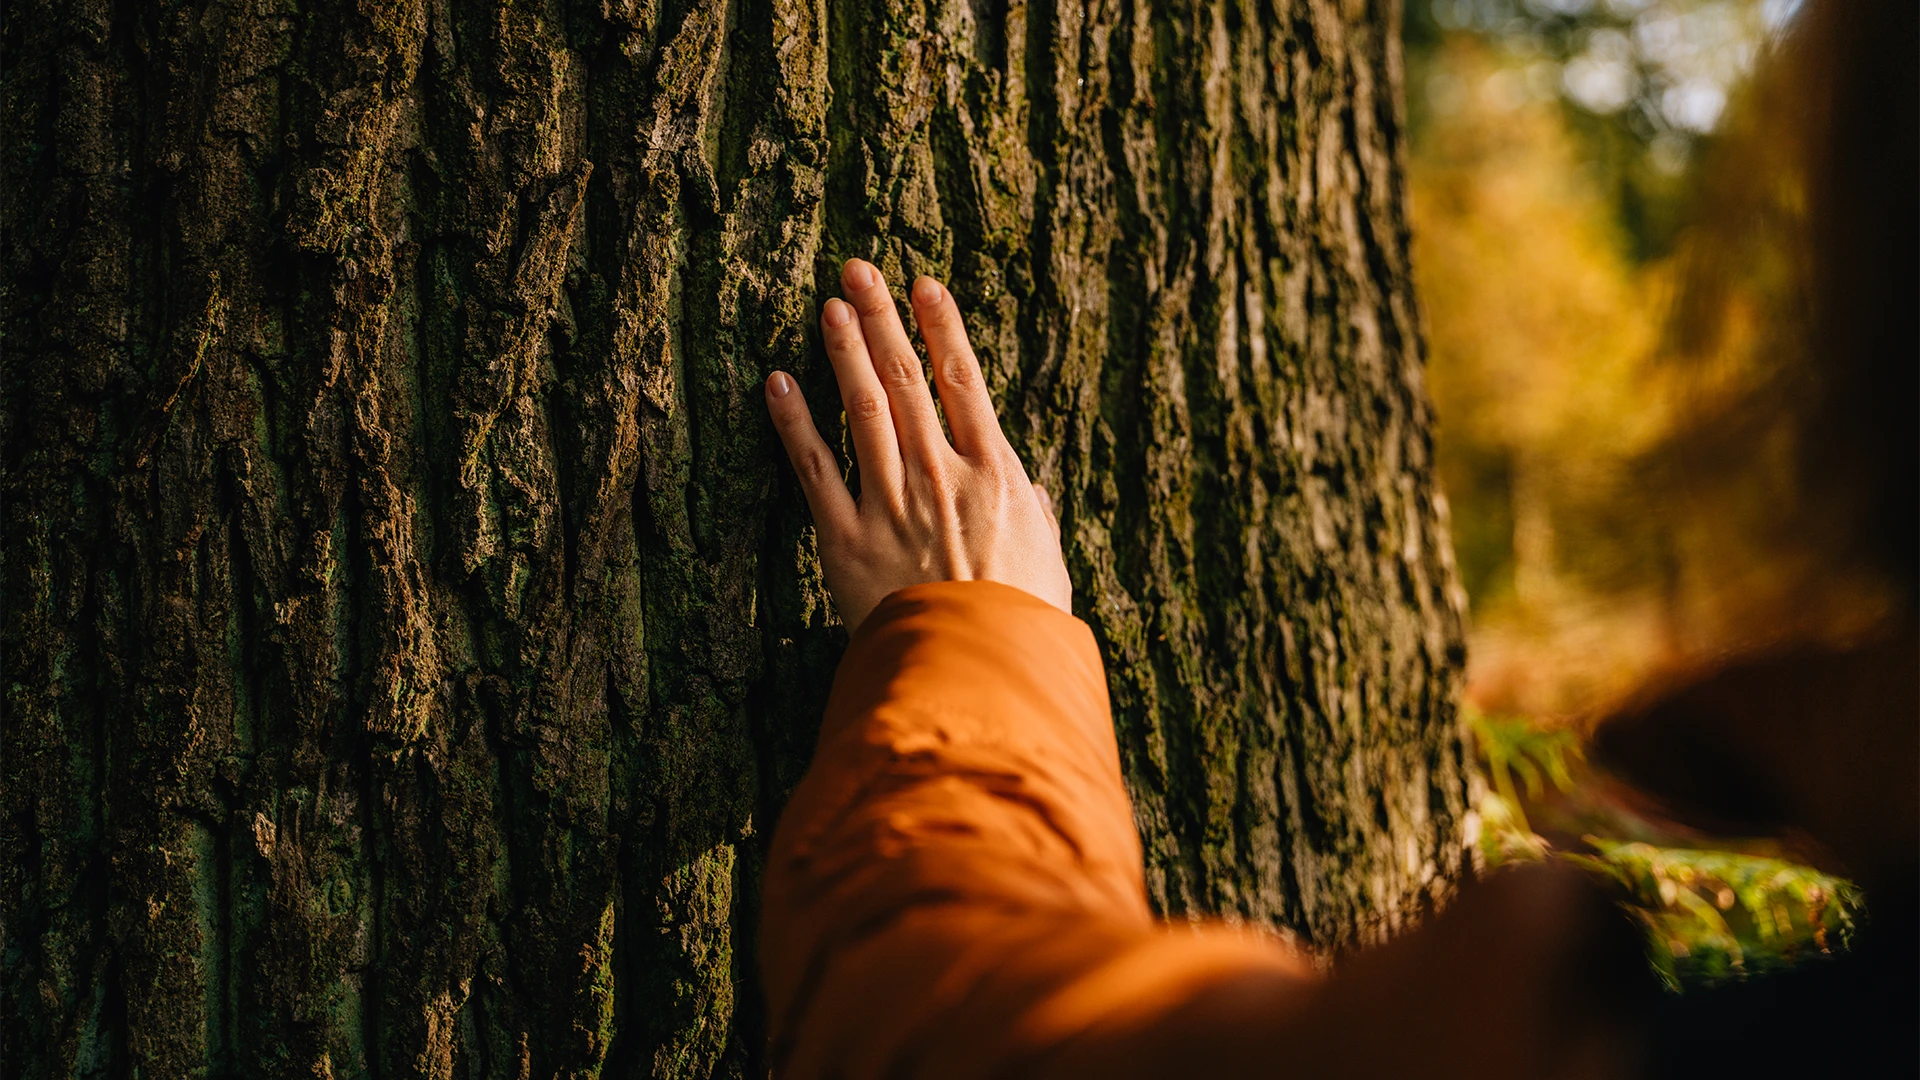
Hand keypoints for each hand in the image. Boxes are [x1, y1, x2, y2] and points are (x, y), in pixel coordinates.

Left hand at [765, 259, 1070, 632]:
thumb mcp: (1048, 566)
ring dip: (841, 352)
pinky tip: (776, 382)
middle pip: (906, 381)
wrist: (976, 678)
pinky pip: (813, 469)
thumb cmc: (1021, 628)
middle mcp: (940, 477)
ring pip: (860, 410)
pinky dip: (793, 422)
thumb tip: (1033, 491)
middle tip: (857, 270)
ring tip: (826, 306)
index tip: (923, 285)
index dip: (942, 327)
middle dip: (881, 320)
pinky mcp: (845, 540)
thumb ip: (1035, 519)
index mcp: (994, 477)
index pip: (965, 383)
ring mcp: (889, 504)